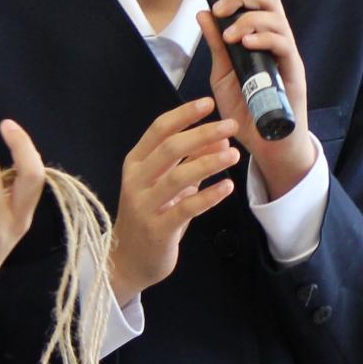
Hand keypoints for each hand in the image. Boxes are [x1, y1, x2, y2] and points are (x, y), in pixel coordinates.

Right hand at [108, 98, 241, 306]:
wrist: (128, 260)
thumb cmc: (150, 214)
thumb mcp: (169, 182)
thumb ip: (191, 159)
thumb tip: (221, 136)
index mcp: (136, 162)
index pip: (159, 129)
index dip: (184, 114)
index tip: (209, 103)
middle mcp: (136, 179)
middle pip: (170, 148)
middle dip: (203, 133)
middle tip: (231, 126)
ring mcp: (144, 205)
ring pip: (178, 176)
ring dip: (209, 162)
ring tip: (234, 154)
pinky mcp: (157, 229)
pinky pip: (186, 208)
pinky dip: (209, 195)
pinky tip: (227, 186)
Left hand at [201, 0, 315, 202]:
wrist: (266, 144)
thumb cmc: (247, 110)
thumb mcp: (223, 74)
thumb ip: (216, 44)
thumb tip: (202, 12)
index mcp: (262, 35)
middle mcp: (277, 39)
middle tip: (221, 4)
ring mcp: (287, 54)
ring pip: (277, 18)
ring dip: (249, 17)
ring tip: (229, 32)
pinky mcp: (293, 73)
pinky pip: (283, 45)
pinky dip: (263, 38)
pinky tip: (245, 42)